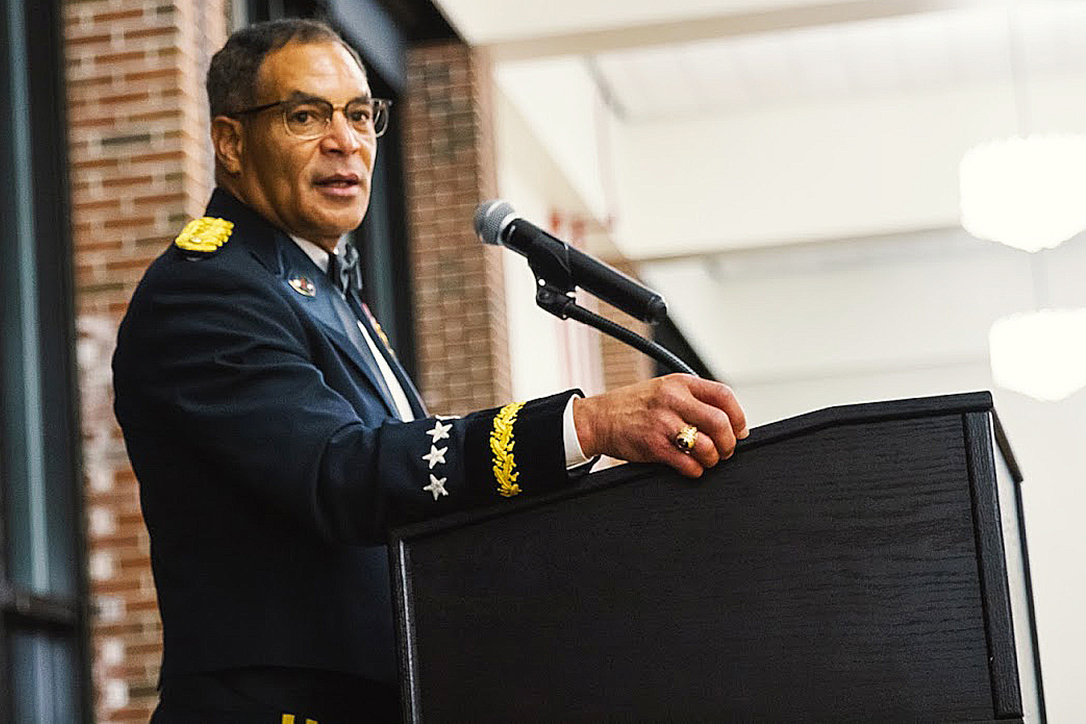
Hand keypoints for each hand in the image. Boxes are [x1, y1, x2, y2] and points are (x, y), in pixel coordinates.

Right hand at [572, 374, 747, 478]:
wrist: (598, 419)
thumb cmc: (632, 406)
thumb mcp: (663, 390)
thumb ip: (693, 400)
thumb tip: (728, 422)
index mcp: (680, 383)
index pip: (724, 396)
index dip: (738, 416)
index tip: (739, 430)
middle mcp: (674, 400)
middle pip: (720, 423)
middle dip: (729, 443)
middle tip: (725, 450)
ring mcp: (664, 423)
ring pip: (707, 446)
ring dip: (713, 459)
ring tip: (706, 459)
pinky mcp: (655, 446)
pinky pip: (688, 464)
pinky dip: (695, 470)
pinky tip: (690, 467)